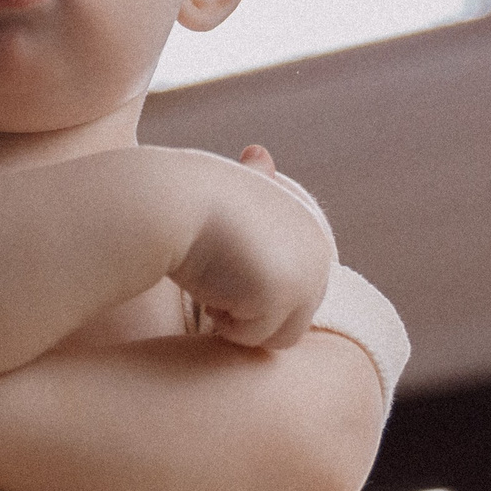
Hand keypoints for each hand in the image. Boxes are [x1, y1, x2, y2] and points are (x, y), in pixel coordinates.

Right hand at [172, 146, 333, 350]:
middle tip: (214, 279)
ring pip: (276, 335)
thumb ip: (255, 181)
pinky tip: (206, 291)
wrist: (171, 201)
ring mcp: (305, 276)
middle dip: (251, 310)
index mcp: (312, 230)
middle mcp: (319, 254)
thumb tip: (259, 152)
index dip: (253, 287)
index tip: (224, 265)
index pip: (294, 291)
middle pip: (292, 319)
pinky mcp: (283, 296)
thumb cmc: (191, 193)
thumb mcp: (235, 186)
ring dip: (240, 321)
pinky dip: (226, 324)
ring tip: (212, 284)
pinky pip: (252, 338)